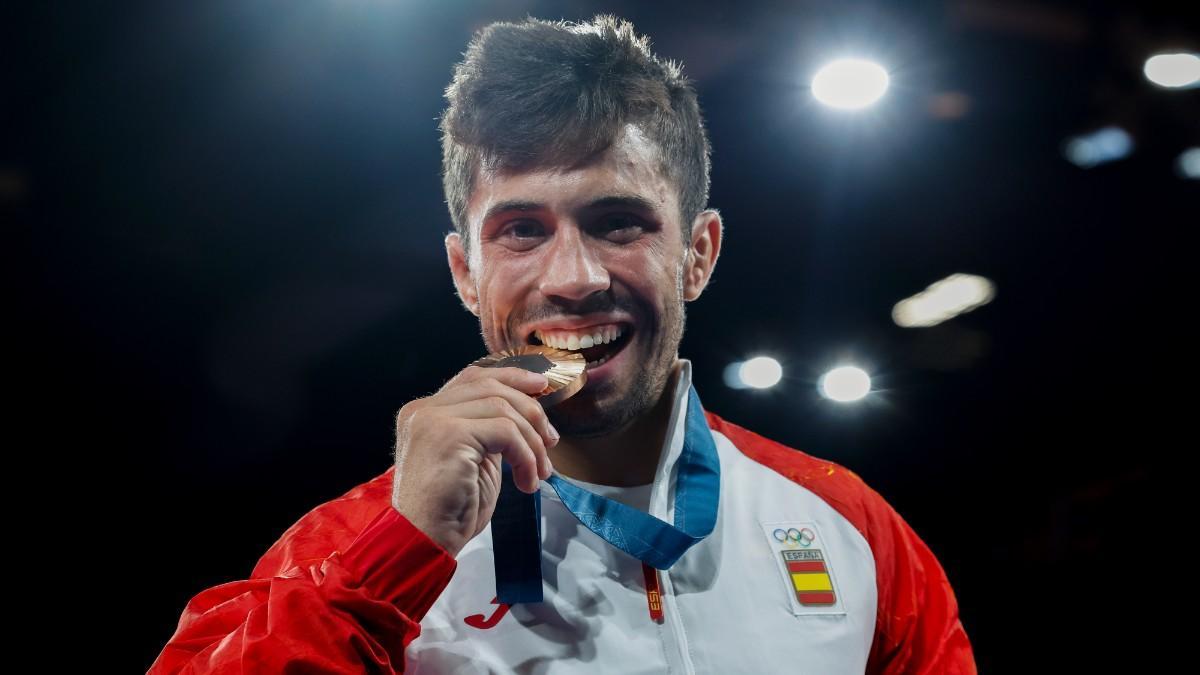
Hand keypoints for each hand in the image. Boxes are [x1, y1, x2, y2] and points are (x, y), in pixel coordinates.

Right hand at [390, 365, 558, 556]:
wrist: (424, 542)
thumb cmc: (448, 511)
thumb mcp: (472, 460)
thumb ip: (487, 432)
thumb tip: (528, 416)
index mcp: (424, 412)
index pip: (473, 377)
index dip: (511, 377)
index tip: (541, 386)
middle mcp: (424, 410)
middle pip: (491, 387)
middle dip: (530, 411)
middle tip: (551, 441)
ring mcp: (434, 420)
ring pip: (503, 409)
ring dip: (532, 442)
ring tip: (539, 472)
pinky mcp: (450, 436)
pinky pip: (506, 432)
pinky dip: (526, 456)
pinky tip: (526, 482)